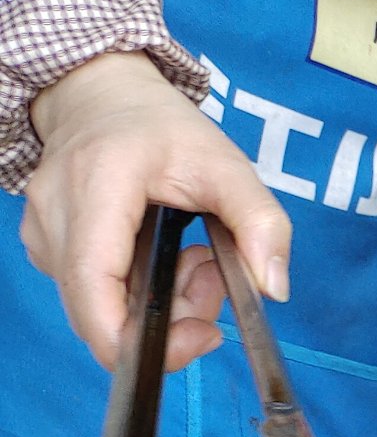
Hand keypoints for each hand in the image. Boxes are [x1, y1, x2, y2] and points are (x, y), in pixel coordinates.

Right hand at [24, 51, 292, 371]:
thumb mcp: (226, 163)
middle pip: (104, 313)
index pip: (93, 290)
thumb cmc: (160, 126)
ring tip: (193, 259)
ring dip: (160, 305)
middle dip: (170, 320)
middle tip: (211, 280)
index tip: (199, 336)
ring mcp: (43, 233)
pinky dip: (139, 295)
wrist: (100, 95)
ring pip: (102, 311)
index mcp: (96, 185)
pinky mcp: (46, 248)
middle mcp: (55, 212)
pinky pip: (96, 298)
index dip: (138, 340)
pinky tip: (163, 259)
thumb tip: (274, 288)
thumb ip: (260, 222)